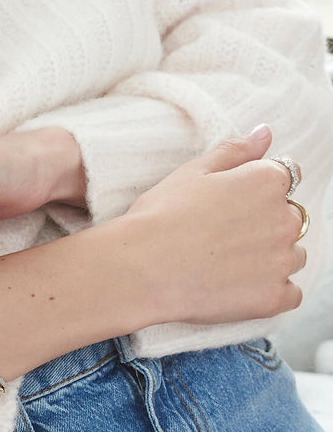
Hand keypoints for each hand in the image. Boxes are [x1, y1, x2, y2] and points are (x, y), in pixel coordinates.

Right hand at [122, 126, 307, 325]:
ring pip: (292, 257)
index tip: (229, 209)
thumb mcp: (193, 172)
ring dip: (271, 260)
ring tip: (227, 266)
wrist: (140, 269)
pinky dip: (272, 292)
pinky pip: (290, 295)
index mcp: (266, 182)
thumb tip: (265, 134)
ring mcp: (281, 261)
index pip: (283, 180)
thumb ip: (236, 151)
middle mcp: (284, 219)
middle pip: (289, 220)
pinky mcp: (273, 298)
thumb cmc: (160, 217)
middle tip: (220, 240)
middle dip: (264, 226)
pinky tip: (240, 290)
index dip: (255, 193)